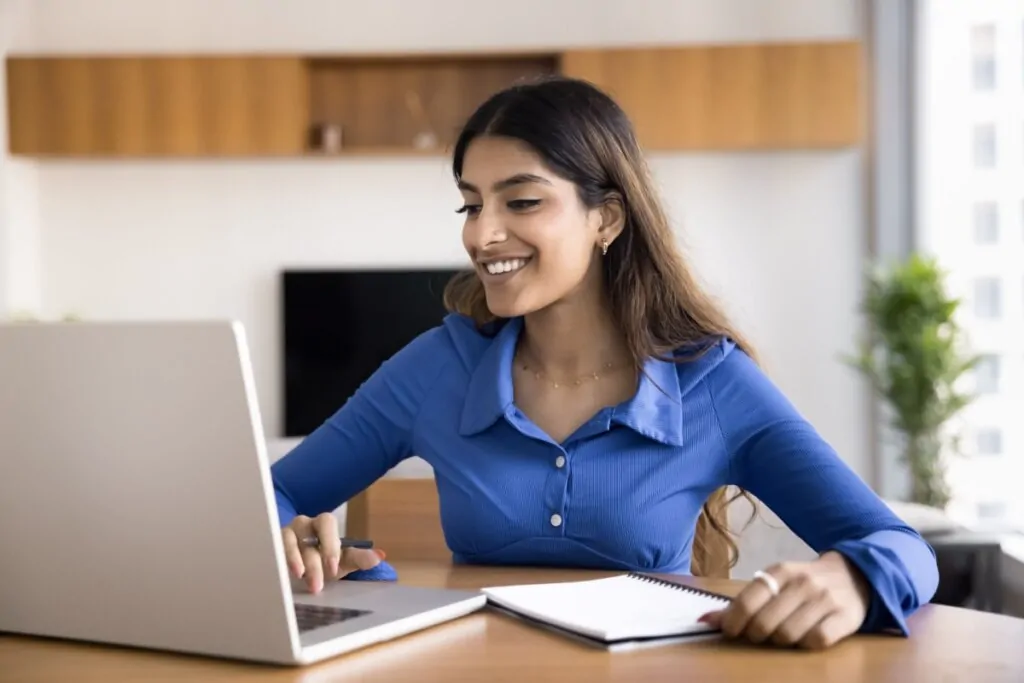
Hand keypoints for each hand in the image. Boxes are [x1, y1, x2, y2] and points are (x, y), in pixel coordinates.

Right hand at [281, 513, 384, 593]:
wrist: (305, 571)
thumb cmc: (325, 562)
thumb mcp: (343, 562)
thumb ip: (360, 558)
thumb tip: (379, 556)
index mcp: (323, 524)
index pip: (326, 523)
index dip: (330, 543)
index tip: (333, 568)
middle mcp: (303, 525)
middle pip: (306, 535)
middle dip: (313, 561)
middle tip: (317, 585)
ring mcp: (285, 534)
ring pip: (287, 540)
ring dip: (293, 559)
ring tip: (298, 576)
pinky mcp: (272, 546)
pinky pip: (272, 549)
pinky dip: (278, 560)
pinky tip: (280, 574)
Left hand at [699, 551, 870, 649]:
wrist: (856, 575)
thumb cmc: (805, 583)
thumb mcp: (775, 583)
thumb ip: (743, 601)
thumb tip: (704, 620)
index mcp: (780, 571)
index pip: (747, 600)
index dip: (733, 621)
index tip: (730, 631)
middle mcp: (802, 583)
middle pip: (765, 623)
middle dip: (756, 634)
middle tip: (760, 634)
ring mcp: (825, 599)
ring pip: (788, 635)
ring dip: (780, 641)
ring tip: (784, 633)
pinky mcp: (845, 617)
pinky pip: (816, 641)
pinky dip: (806, 644)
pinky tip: (806, 636)